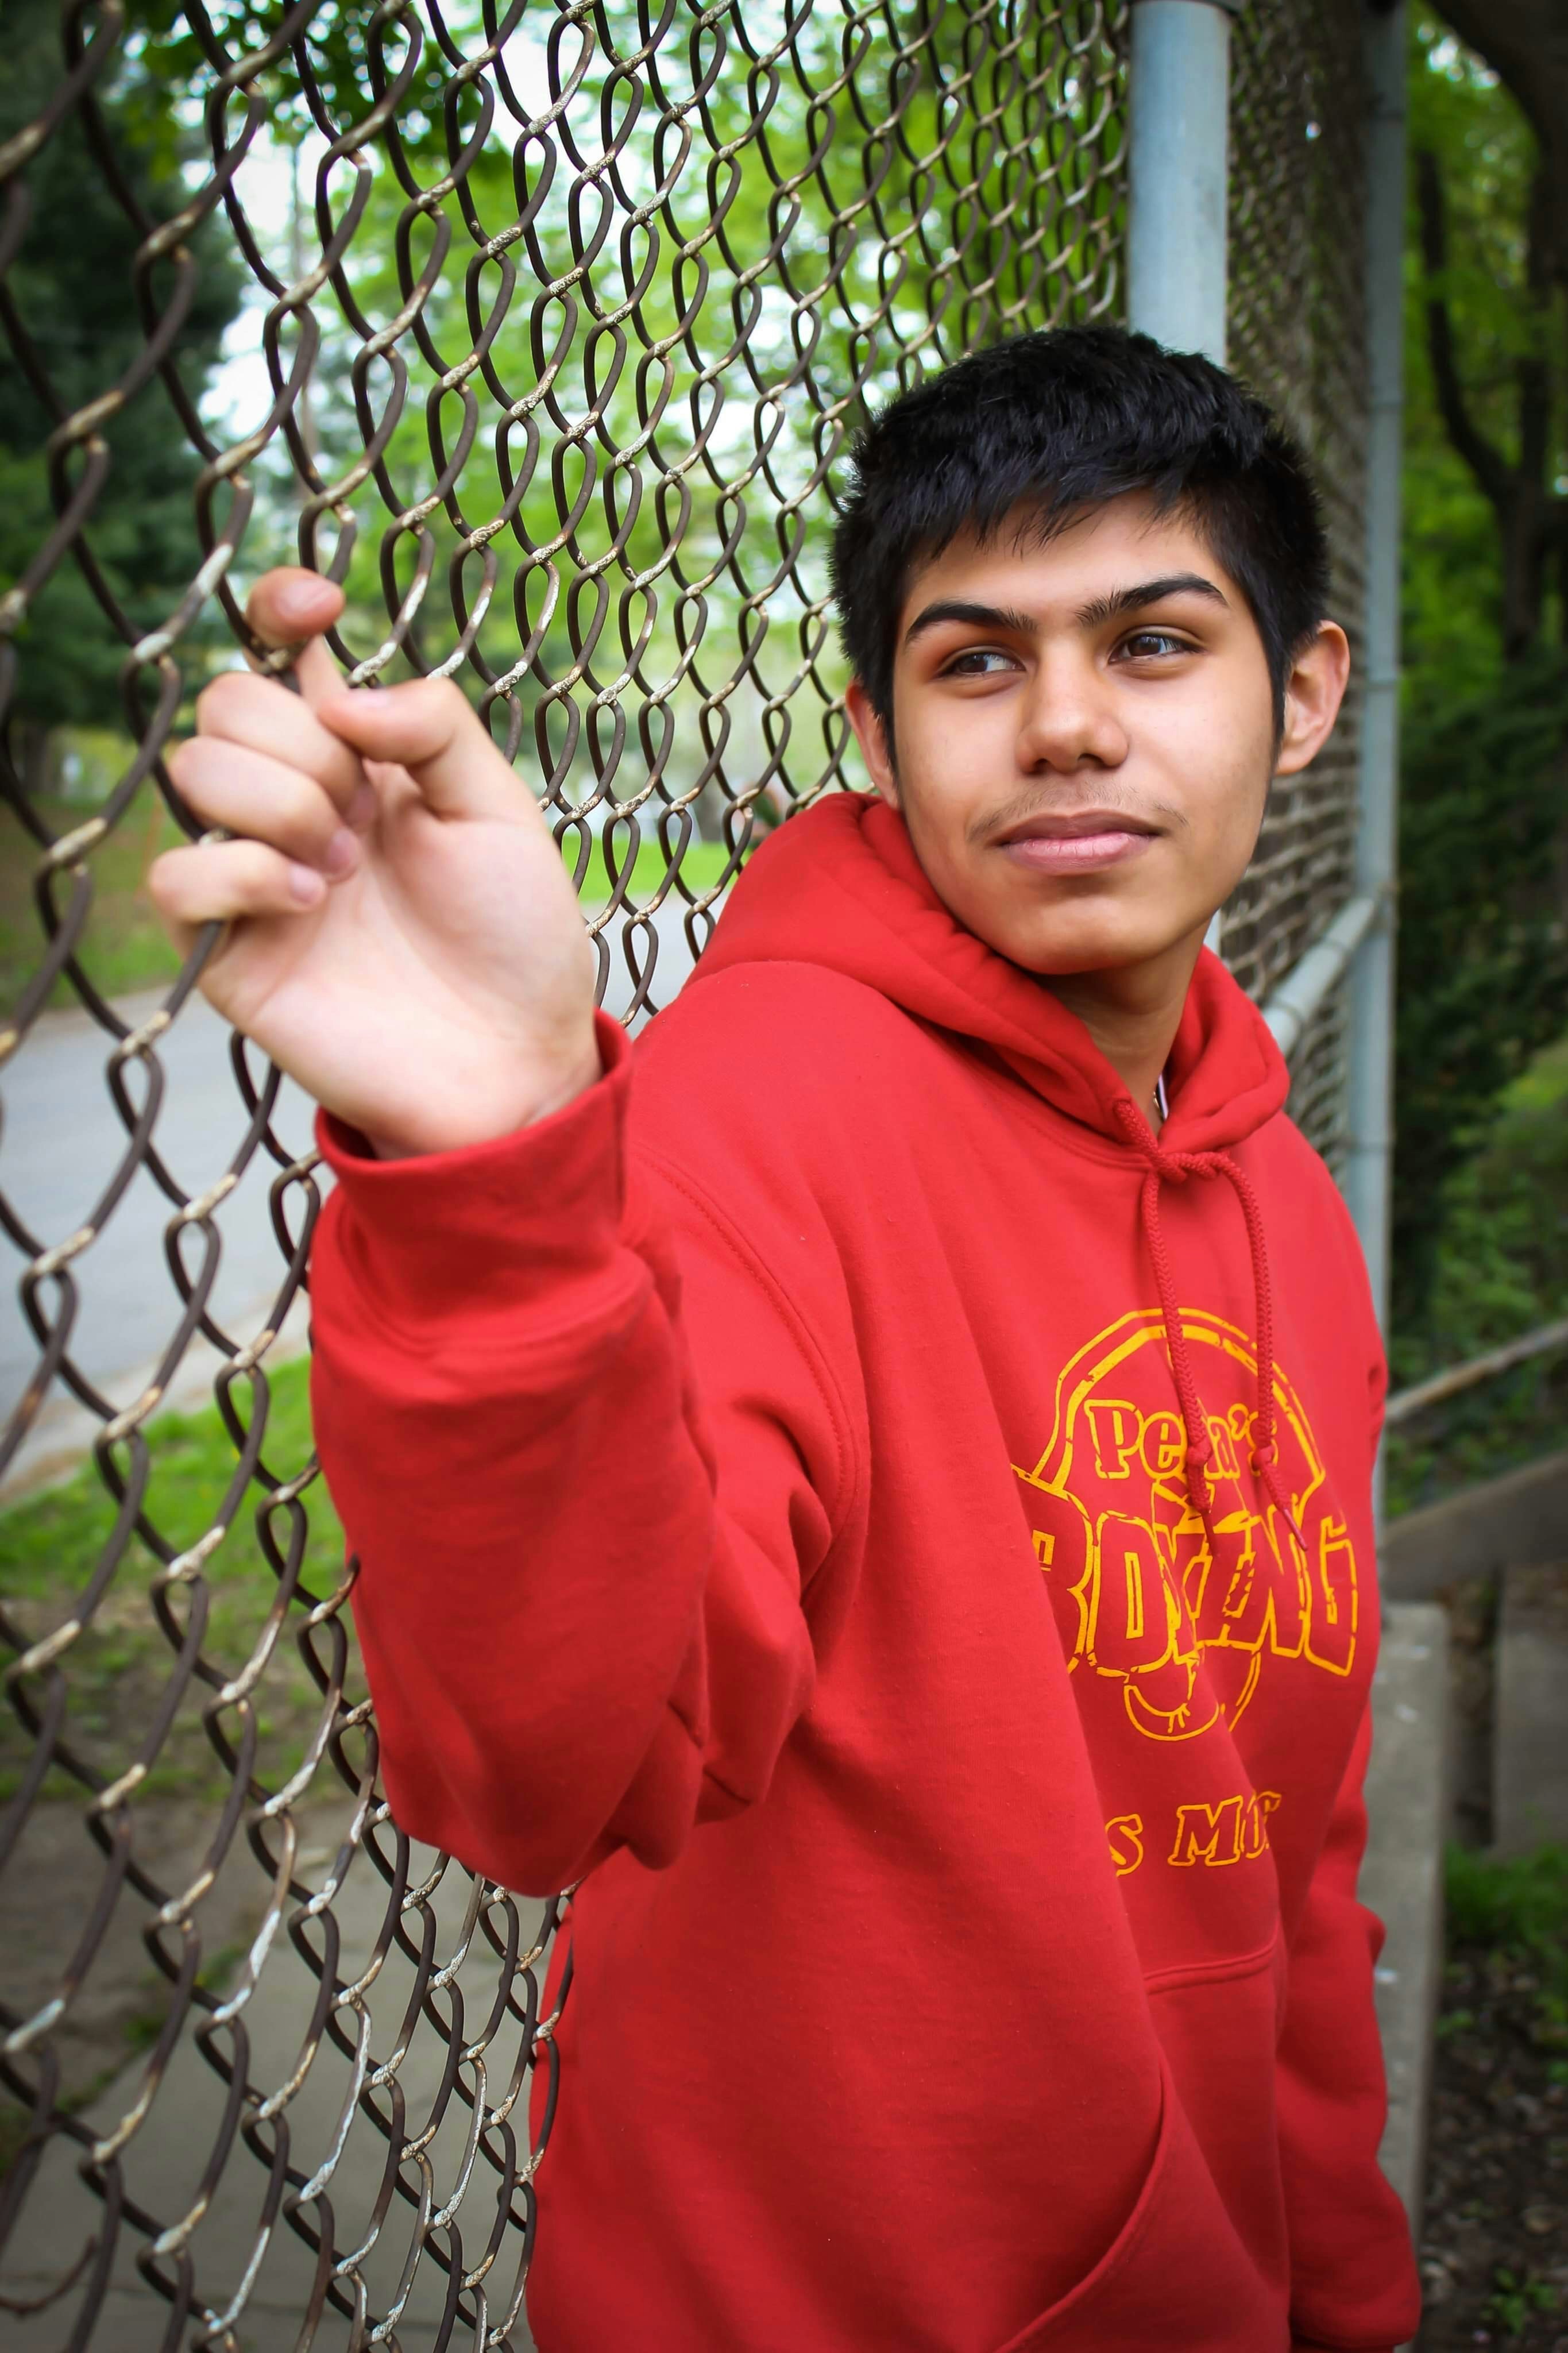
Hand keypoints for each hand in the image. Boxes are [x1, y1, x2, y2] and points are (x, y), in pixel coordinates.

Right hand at [149, 571, 600, 1156]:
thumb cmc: (515, 940)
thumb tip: (342, 693)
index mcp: (362, 758)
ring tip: (345, 871)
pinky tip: (307, 904)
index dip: (279, 607)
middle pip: (229, 702)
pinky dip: (239, 871)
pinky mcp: (226, 948)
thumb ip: (434, 726)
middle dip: (303, 746)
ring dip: (279, 804)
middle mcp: (298, 802)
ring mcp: (255, 872)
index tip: (315, 609)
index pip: (283, 653)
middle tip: (367, 820)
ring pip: (193, 772)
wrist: (514, 1059)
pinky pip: (175, 871)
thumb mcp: (502, 811)